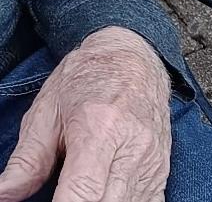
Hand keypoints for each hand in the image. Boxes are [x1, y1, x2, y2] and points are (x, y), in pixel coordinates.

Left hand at [0, 27, 171, 201]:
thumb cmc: (89, 77)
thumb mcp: (47, 109)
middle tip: (59, 194)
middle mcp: (132, 146)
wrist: (136, 55)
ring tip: (81, 192)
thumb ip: (26, 160)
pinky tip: (106, 196)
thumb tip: (4, 195)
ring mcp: (152, 160)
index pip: (82, 194)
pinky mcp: (163, 168)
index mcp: (99, 127)